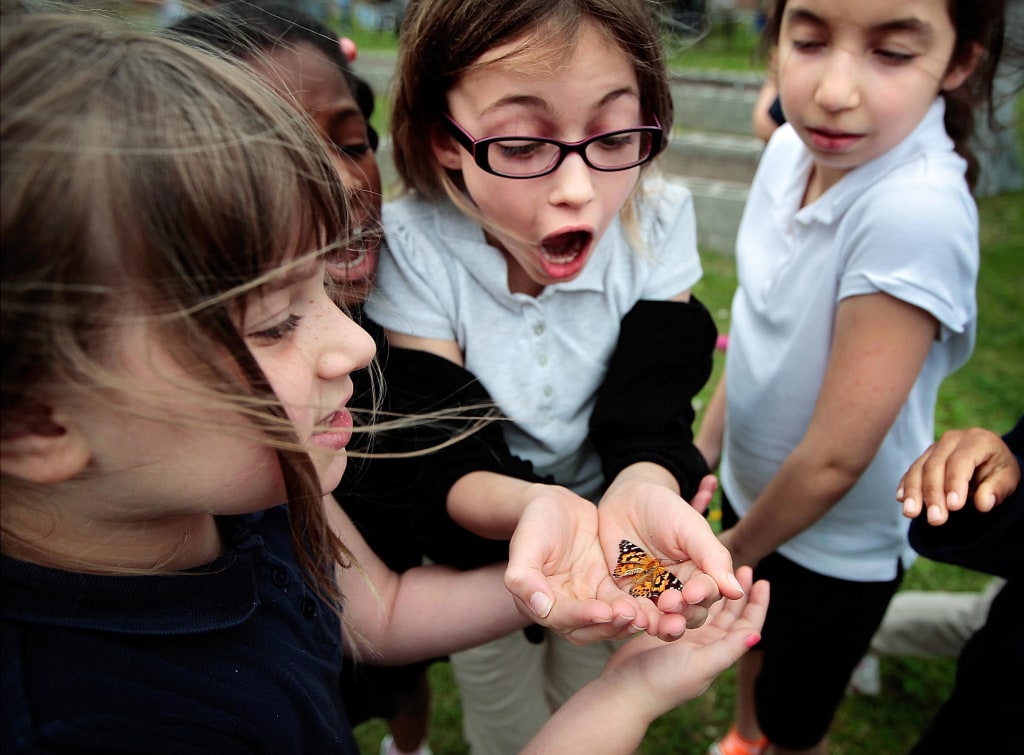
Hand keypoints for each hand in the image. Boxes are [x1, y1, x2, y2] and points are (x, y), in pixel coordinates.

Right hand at [505, 483, 657, 644]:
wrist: (556, 505)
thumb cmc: (535, 523)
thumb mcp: (526, 544)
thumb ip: (524, 577)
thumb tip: (539, 607)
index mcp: (539, 602)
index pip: (560, 617)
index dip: (582, 616)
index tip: (604, 611)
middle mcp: (564, 607)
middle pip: (587, 627)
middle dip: (610, 625)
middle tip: (631, 616)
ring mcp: (586, 599)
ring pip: (607, 620)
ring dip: (626, 622)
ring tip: (646, 615)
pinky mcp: (605, 588)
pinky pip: (621, 602)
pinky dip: (636, 607)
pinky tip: (653, 605)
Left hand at [597, 466, 744, 633]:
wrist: (629, 499)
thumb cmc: (666, 509)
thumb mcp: (692, 528)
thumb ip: (714, 559)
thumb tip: (738, 592)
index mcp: (701, 575)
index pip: (708, 593)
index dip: (702, 595)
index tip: (693, 592)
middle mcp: (680, 589)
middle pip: (688, 613)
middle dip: (682, 613)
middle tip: (670, 602)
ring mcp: (654, 594)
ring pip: (663, 619)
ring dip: (661, 624)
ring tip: (655, 623)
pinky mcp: (629, 595)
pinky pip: (633, 612)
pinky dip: (634, 617)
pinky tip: (634, 617)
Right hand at [599, 566, 767, 717]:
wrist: (623, 691)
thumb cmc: (662, 682)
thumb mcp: (699, 664)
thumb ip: (727, 649)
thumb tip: (757, 635)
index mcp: (718, 652)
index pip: (746, 626)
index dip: (757, 605)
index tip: (763, 581)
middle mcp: (705, 645)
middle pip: (729, 614)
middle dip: (737, 592)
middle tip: (742, 567)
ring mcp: (685, 638)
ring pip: (706, 608)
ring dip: (714, 590)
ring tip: (715, 568)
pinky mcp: (664, 631)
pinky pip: (683, 608)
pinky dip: (689, 594)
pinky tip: (687, 577)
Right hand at [898, 427, 1020, 524]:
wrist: (989, 460)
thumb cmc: (998, 470)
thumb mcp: (1008, 478)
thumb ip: (997, 489)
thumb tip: (983, 503)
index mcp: (978, 440)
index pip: (961, 460)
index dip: (955, 483)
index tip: (954, 507)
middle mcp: (953, 439)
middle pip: (935, 465)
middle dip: (933, 493)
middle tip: (935, 519)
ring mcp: (935, 447)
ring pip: (919, 468)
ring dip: (913, 492)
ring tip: (911, 513)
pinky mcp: (924, 457)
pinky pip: (911, 471)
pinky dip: (905, 486)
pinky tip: (901, 499)